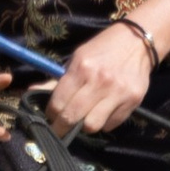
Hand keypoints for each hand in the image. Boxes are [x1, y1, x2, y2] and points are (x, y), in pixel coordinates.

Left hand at [45, 20, 155, 139]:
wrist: (138, 42)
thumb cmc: (102, 49)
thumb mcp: (77, 58)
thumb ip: (57, 79)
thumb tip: (31, 92)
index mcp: (82, 68)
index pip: (59, 102)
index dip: (51, 114)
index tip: (51, 116)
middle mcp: (99, 81)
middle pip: (72, 117)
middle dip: (61, 127)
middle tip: (60, 128)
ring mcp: (118, 93)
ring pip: (92, 126)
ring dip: (85, 125)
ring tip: (84, 118)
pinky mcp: (133, 101)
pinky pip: (111, 124)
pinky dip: (104, 122)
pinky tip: (103, 112)